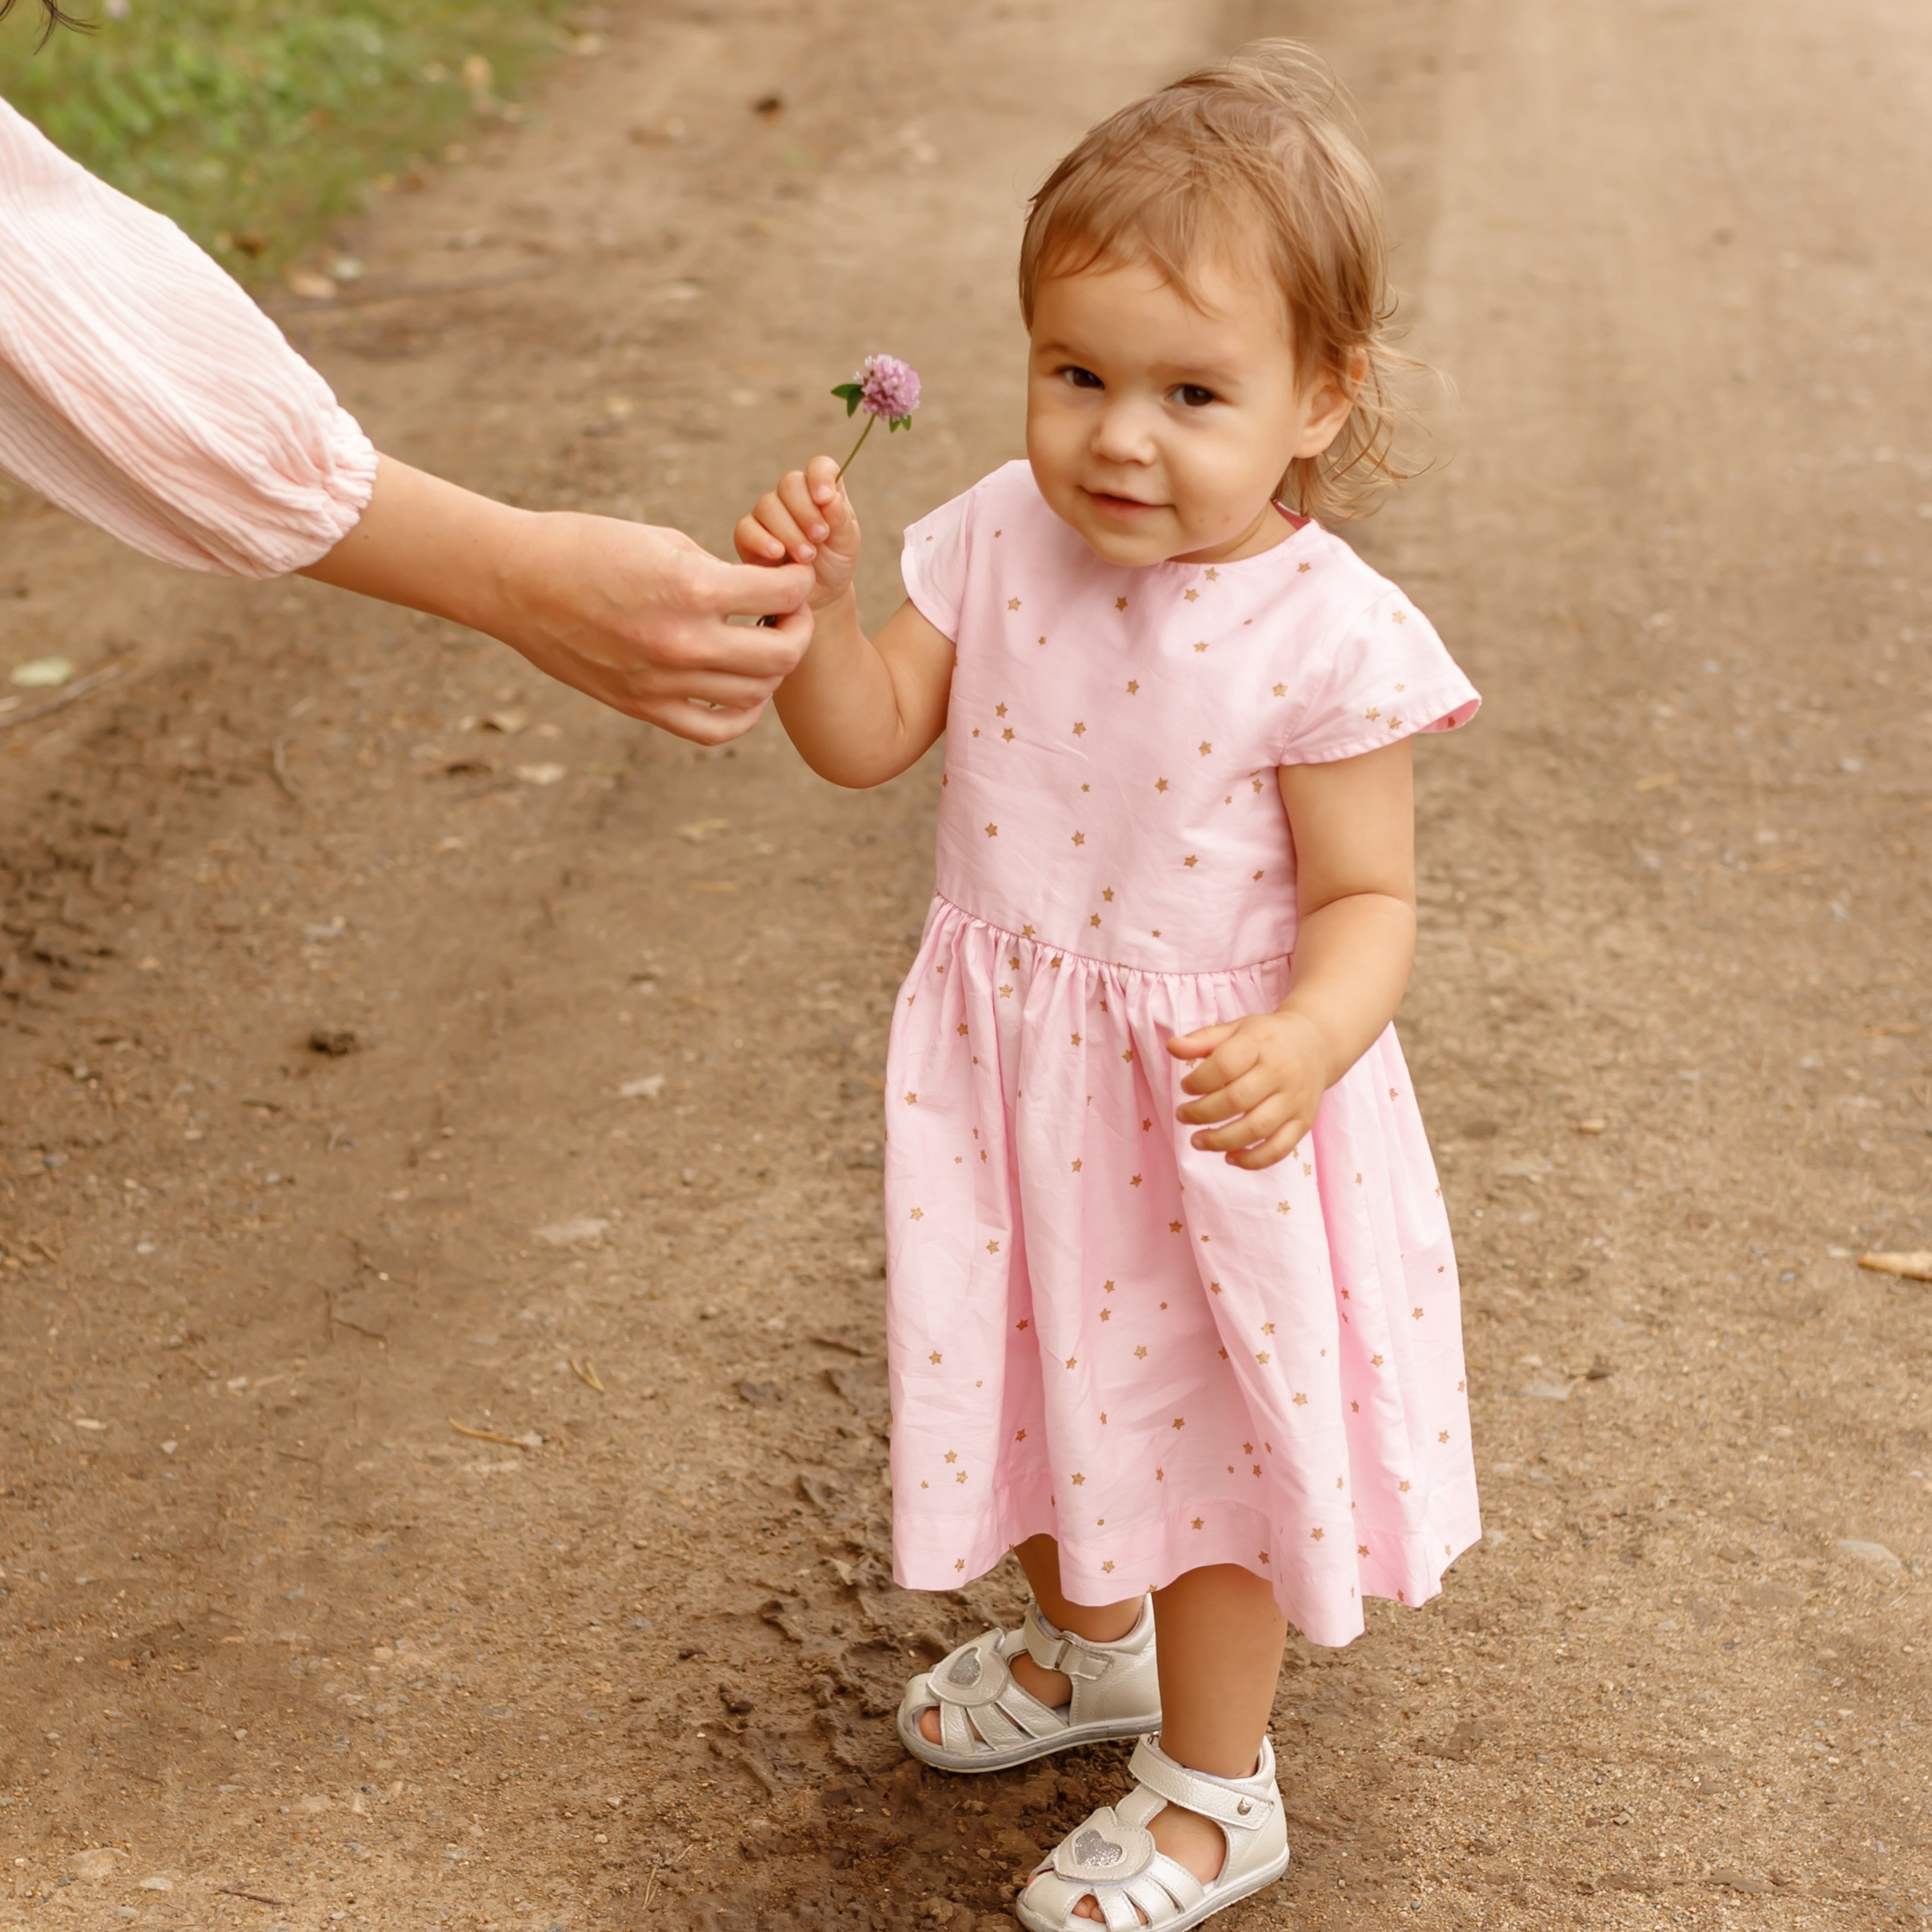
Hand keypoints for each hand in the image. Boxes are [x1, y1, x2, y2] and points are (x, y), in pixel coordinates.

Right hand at [492, 512, 814, 742]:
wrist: (518, 581)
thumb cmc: (589, 547)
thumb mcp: (664, 542)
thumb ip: (721, 574)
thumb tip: (764, 595)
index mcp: (691, 588)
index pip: (784, 593)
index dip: (798, 581)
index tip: (790, 576)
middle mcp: (683, 643)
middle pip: (781, 655)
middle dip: (797, 630)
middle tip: (787, 614)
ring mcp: (663, 682)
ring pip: (756, 694)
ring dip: (771, 670)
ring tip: (759, 645)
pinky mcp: (643, 707)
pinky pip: (715, 730)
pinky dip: (743, 715)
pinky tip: (742, 690)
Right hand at [734, 454, 860, 608]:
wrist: (818, 595)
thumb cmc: (834, 562)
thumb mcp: (847, 542)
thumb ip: (841, 518)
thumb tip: (830, 499)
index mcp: (820, 491)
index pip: (819, 467)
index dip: (820, 477)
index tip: (825, 499)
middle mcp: (792, 497)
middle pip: (790, 483)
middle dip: (806, 512)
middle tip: (820, 538)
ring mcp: (768, 514)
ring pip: (768, 505)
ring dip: (790, 532)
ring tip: (807, 558)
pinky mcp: (748, 535)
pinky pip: (747, 528)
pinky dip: (762, 540)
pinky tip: (778, 554)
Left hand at [1167, 1010, 1329, 1168]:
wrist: (1316, 1044)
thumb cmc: (1266, 1039)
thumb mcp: (1236, 1029)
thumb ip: (1203, 1040)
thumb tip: (1172, 1047)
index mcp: (1260, 1045)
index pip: (1225, 1066)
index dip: (1198, 1081)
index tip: (1185, 1087)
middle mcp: (1281, 1072)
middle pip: (1237, 1100)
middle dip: (1202, 1113)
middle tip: (1183, 1116)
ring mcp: (1294, 1100)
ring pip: (1257, 1128)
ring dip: (1221, 1140)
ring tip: (1197, 1141)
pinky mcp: (1304, 1122)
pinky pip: (1279, 1149)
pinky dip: (1253, 1160)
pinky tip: (1229, 1157)